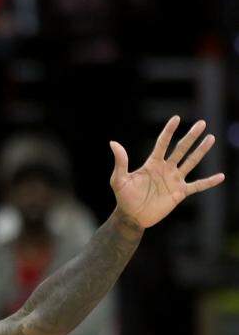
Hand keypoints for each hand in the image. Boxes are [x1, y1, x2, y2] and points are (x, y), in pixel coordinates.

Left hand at [110, 116, 225, 228]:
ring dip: (201, 151)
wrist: (132, 216)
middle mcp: (165, 169)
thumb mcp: (119, 179)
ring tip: (211, 138)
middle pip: (181, 149)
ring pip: (191, 162)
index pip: (162, 143)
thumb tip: (113, 143)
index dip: (169, 131)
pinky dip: (209, 182)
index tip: (176, 118)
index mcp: (152, 163)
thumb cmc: (124, 197)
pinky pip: (197, 186)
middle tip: (202, 123)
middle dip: (191, 137)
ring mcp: (174, 180)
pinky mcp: (180, 193)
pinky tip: (221, 176)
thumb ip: (120, 162)